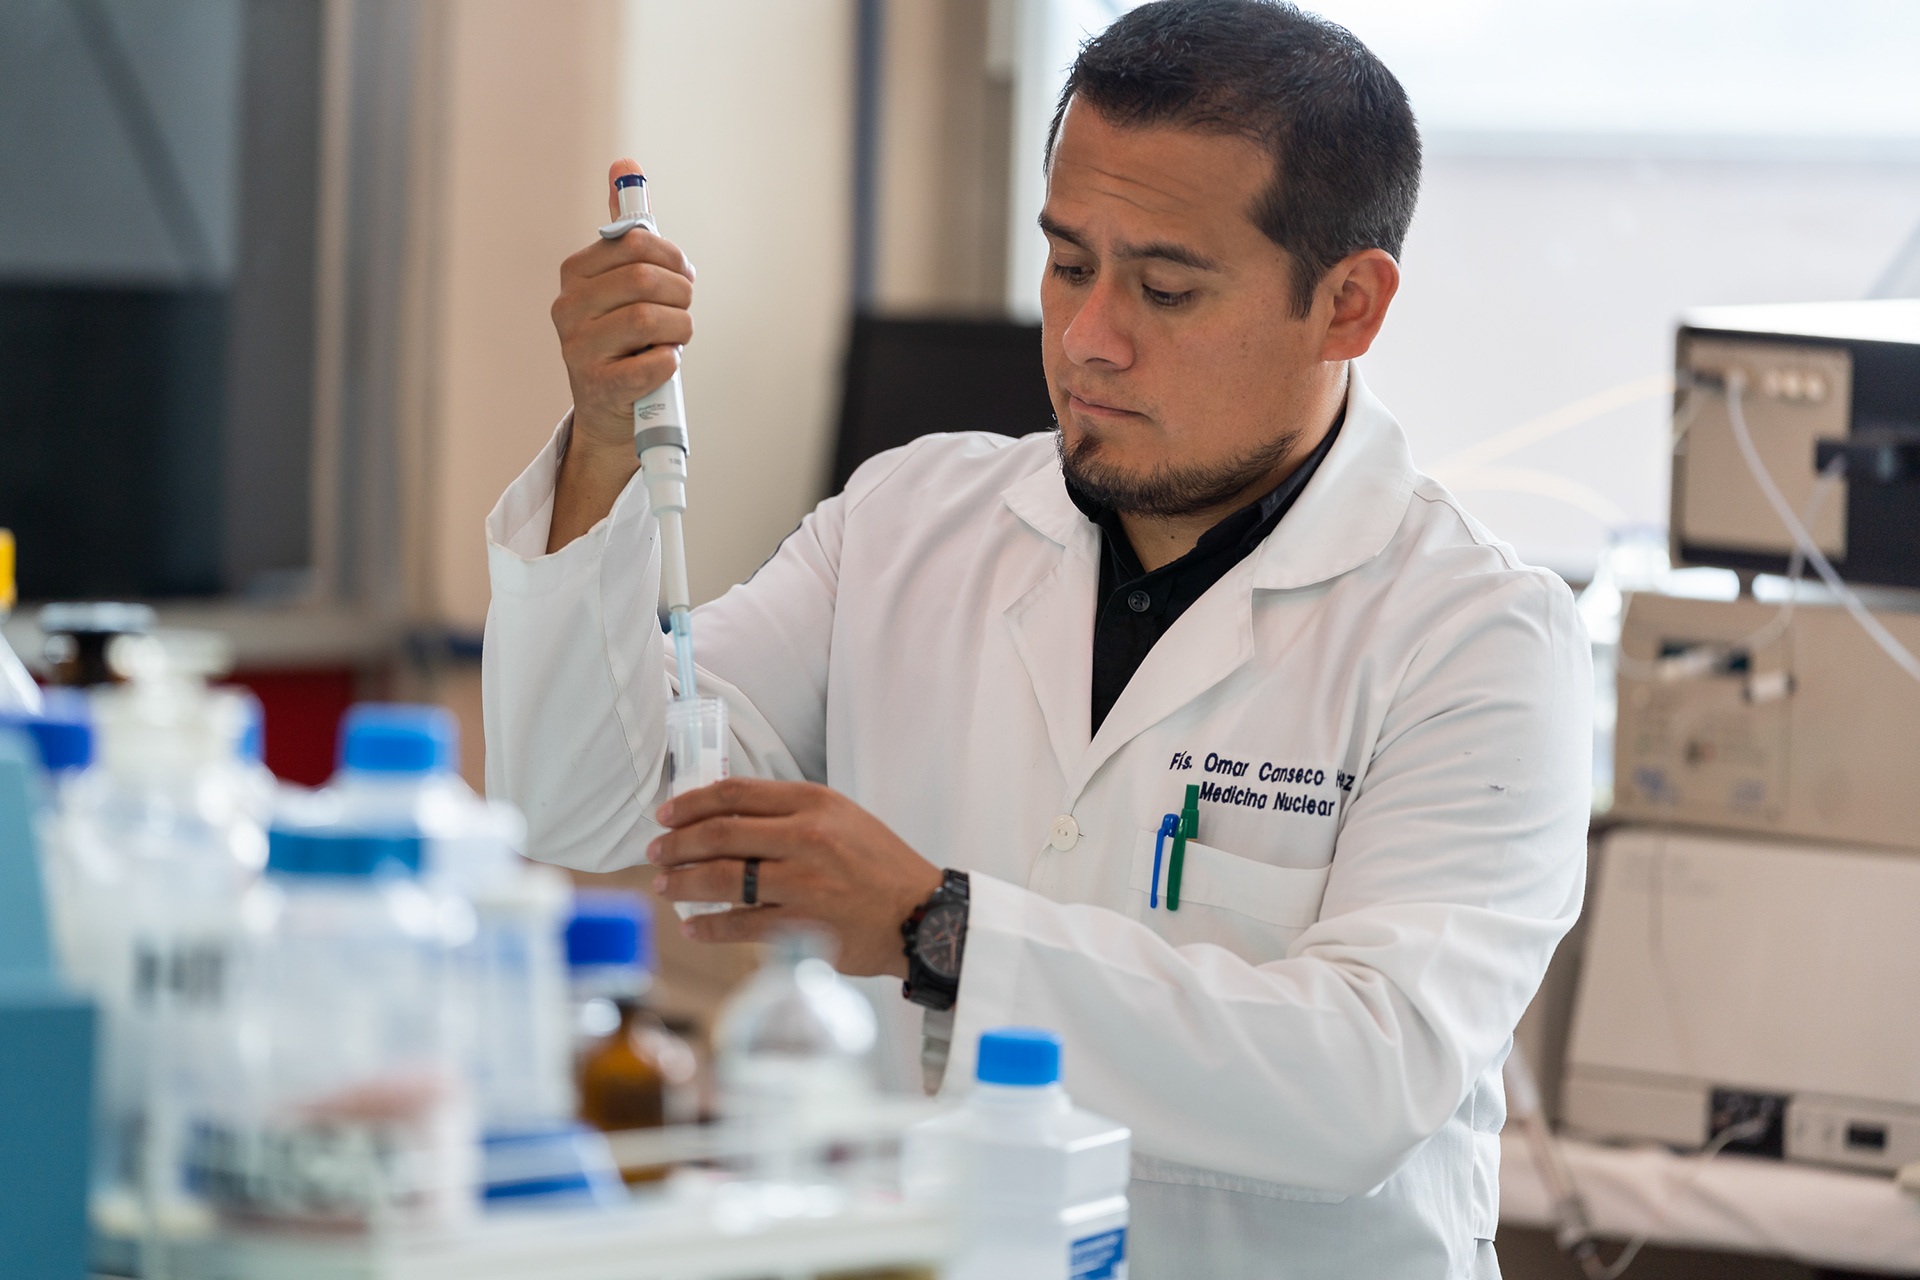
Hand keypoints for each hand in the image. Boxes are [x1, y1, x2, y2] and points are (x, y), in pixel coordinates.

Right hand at [552, 159, 697, 452]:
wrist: (612, 410)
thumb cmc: (626, 339)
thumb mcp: (623, 283)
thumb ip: (626, 230)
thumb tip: (624, 163)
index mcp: (576, 273)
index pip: (638, 243)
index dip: (674, 260)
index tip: (682, 278)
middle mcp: (568, 307)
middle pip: (645, 279)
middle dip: (679, 296)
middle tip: (683, 311)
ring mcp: (577, 348)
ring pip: (650, 320)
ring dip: (680, 330)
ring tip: (676, 340)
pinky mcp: (597, 387)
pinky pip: (653, 364)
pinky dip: (670, 362)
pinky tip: (665, 363)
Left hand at [648, 779, 944, 977]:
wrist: (921, 915)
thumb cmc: (878, 865)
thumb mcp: (840, 818)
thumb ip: (787, 813)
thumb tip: (723, 818)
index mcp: (813, 803)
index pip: (734, 794)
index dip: (690, 804)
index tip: (666, 815)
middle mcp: (806, 838)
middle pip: (719, 834)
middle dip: (676, 845)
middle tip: (656, 853)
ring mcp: (803, 883)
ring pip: (722, 879)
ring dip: (682, 882)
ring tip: (664, 886)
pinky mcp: (802, 926)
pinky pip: (739, 924)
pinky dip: (708, 925)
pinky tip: (693, 924)